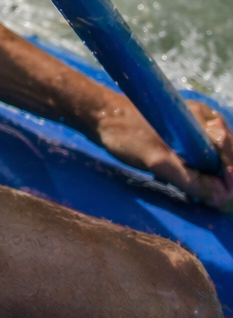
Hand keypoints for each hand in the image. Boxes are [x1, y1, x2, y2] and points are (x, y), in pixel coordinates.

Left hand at [95, 95, 232, 205]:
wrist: (98, 118)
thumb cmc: (126, 134)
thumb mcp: (158, 161)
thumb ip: (191, 180)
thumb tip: (222, 198)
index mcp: (203, 117)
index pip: (228, 148)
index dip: (230, 174)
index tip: (226, 195)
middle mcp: (203, 120)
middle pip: (225, 155)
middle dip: (219, 179)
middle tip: (213, 200)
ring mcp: (193, 128)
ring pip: (211, 160)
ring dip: (206, 178)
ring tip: (199, 194)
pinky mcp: (182, 138)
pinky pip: (198, 160)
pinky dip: (193, 173)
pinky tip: (180, 183)